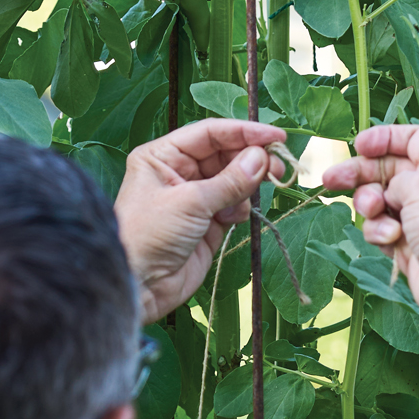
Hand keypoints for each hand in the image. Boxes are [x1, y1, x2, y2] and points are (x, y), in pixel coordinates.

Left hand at [114, 120, 286, 323]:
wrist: (139, 287)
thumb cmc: (150, 235)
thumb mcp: (190, 202)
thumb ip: (231, 180)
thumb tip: (262, 158)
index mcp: (163, 156)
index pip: (210, 133)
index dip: (244, 132)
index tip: (276, 136)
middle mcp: (179, 172)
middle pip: (225, 154)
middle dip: (251, 158)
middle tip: (278, 166)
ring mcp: (195, 198)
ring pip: (233, 179)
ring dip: (249, 183)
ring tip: (263, 189)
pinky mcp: (208, 222)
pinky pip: (234, 204)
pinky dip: (240, 207)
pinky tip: (234, 217)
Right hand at [321, 126, 418, 351]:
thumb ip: (395, 176)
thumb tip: (388, 192)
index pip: (413, 138)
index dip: (383, 139)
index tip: (358, 146)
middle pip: (389, 169)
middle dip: (360, 173)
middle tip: (331, 179)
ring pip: (381, 200)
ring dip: (370, 205)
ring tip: (373, 211)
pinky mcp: (410, 243)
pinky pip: (383, 228)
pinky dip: (380, 231)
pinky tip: (391, 238)